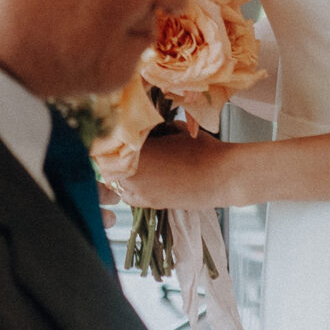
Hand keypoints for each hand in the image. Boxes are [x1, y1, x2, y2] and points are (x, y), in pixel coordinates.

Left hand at [106, 129, 232, 209]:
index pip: (109, 143)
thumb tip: (142, 125)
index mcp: (137, 149)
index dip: (109, 138)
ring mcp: (140, 191)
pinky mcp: (150, 204)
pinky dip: (129, 187)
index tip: (115, 132)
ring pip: (115, 180)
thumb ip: (154, 128)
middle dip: (113, 154)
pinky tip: (141, 178)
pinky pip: (128, 196)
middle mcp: (133, 172)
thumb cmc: (201, 148)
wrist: (222, 176)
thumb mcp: (175, 129)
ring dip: (119, 171)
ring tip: (132, 161)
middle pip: (108, 163)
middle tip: (121, 146)